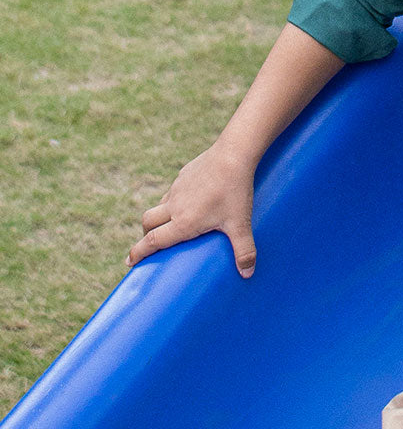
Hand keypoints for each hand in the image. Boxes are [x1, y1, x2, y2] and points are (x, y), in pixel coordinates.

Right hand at [127, 145, 257, 277]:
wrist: (233, 155)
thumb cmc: (235, 191)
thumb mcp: (241, 224)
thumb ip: (244, 250)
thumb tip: (248, 274)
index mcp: (183, 222)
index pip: (153, 241)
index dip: (139, 253)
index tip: (129, 262)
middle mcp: (175, 206)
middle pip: (148, 222)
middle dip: (146, 235)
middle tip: (152, 244)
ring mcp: (177, 188)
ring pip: (160, 205)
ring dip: (161, 217)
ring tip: (173, 224)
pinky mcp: (184, 175)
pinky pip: (173, 191)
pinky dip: (175, 200)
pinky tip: (191, 200)